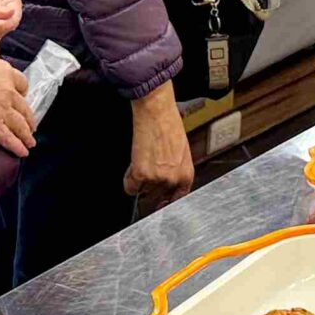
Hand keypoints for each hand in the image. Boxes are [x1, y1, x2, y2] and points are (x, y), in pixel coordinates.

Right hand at [0, 44, 34, 156]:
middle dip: (29, 119)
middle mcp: (8, 91)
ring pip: (20, 125)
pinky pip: (8, 137)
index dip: (23, 93)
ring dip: (26, 136)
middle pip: (24, 108)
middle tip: (31, 126)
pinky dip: (17, 146)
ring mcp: (1, 109)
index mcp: (5, 73)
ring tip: (30, 143)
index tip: (22, 98)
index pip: (22, 84)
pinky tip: (22, 152)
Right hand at [124, 84, 194, 201]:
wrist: (156, 112)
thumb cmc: (169, 125)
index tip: (160, 202)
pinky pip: (130, 187)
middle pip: (156, 196)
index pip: (177, 198)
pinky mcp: (141, 173)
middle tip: (149, 167)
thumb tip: (167, 181)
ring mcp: (157, 178)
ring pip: (142, 191)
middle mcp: (173, 179)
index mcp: (186, 174)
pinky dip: (128, 179)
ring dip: (139, 180)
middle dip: (150, 185)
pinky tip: (133, 165)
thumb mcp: (182, 151)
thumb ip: (176, 170)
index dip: (166, 200)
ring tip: (142, 160)